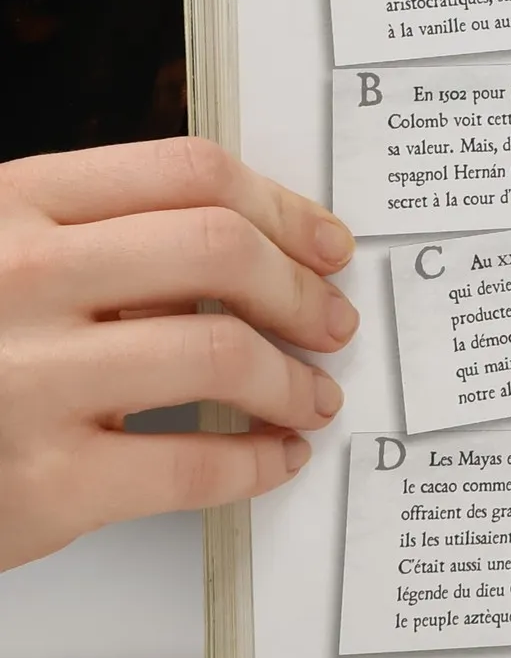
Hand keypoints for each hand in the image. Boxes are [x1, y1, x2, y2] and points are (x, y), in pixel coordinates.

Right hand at [0, 138, 357, 570]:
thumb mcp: (2, 259)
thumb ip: (105, 244)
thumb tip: (259, 256)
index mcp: (13, 206)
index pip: (190, 174)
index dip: (283, 208)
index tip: (326, 245)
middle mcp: (19, 279)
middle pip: (219, 250)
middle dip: (301, 291)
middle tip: (332, 324)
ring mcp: (27, 380)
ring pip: (219, 353)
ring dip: (293, 381)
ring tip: (313, 397)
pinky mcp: (42, 483)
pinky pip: (191, 465)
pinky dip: (256, 463)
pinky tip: (274, 457)